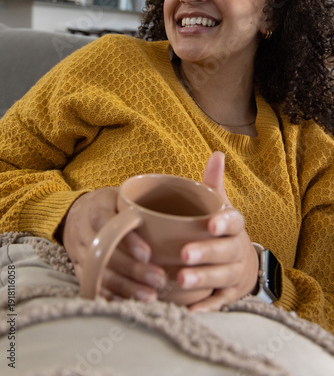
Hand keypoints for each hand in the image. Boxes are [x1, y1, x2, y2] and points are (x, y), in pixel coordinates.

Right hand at [62, 187, 166, 300]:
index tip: (148, 254)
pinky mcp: (79, 269)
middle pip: (104, 253)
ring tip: (150, 296)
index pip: (107, 223)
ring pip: (98, 273)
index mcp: (97, 207)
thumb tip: (179, 220)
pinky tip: (131, 303)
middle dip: (132, 269)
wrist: (77, 212)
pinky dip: (111, 297)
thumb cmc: (111, 205)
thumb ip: (141, 205)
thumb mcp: (122, 196)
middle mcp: (84, 230)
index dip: (127, 240)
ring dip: (125, 287)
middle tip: (158, 279)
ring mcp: (79, 251)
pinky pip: (92, 286)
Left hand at [177, 152, 258, 310]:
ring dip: (203, 279)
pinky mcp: (230, 293)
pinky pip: (219, 301)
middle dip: (206, 253)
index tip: (210, 225)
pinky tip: (189, 308)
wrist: (242, 262)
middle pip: (225, 252)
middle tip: (184, 255)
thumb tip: (217, 154)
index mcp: (234, 226)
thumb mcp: (220, 205)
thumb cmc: (221, 229)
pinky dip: (206, 305)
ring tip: (181, 279)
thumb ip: (214, 183)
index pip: (234, 222)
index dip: (224, 224)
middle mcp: (237, 249)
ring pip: (221, 277)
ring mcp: (235, 273)